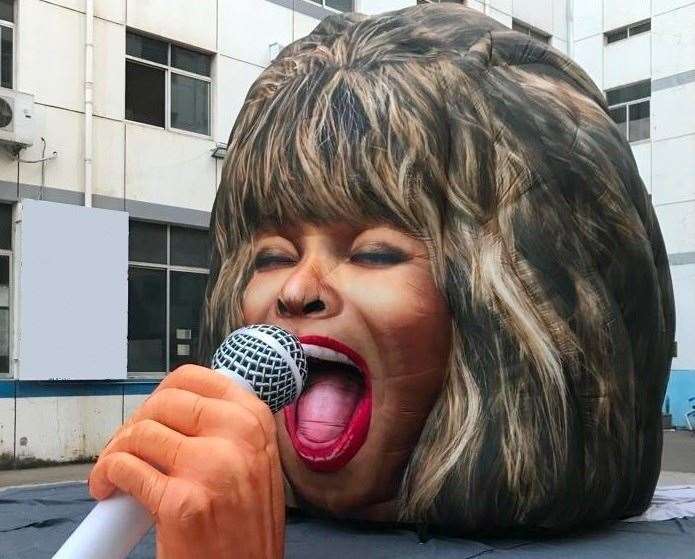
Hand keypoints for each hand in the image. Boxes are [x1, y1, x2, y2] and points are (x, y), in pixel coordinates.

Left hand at [89, 365, 284, 558]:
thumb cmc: (247, 524)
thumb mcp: (254, 460)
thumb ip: (227, 427)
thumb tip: (175, 406)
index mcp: (255, 420)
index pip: (193, 378)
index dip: (160, 393)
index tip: (149, 413)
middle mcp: (238, 435)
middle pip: (161, 403)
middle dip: (133, 424)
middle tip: (126, 447)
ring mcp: (210, 466)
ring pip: (139, 434)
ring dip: (113, 452)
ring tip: (112, 472)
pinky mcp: (181, 502)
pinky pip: (124, 468)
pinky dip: (104, 476)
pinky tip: (108, 489)